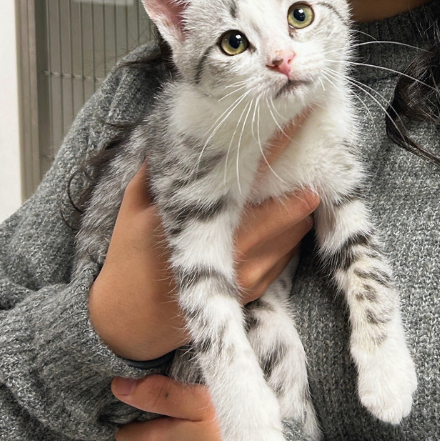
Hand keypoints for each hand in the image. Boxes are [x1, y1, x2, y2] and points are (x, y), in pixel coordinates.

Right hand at [89, 119, 318, 360]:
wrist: (129, 322)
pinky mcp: (254, 290)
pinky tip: (288, 216)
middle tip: (312, 152)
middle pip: (288, 207)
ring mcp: (247, 272)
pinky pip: (288, 255)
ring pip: (295, 231)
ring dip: (300, 206)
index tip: (298, 118)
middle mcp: (231, 248)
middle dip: (302, 178)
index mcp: (200, 220)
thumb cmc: (128, 258)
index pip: (251, 175)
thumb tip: (175, 129)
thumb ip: (156, 168)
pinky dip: (291, 233)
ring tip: (303, 181)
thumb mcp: (133, 207)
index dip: (279, 145)